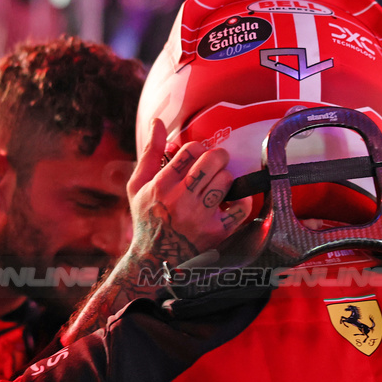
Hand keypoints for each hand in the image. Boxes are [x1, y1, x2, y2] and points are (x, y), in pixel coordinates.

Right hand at [60, 120, 252, 342]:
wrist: (154, 259)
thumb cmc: (147, 217)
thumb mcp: (138, 185)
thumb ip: (150, 153)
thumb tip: (158, 122)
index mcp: (160, 186)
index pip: (190, 150)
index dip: (198, 146)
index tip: (198, 154)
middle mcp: (180, 200)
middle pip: (213, 160)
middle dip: (218, 155)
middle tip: (216, 161)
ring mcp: (200, 217)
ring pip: (227, 179)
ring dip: (226, 177)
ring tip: (218, 183)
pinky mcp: (217, 232)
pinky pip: (241, 207)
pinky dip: (242, 199)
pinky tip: (232, 199)